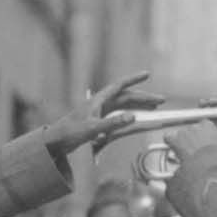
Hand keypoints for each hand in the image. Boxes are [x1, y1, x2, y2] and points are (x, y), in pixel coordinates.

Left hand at [41, 71, 162, 156]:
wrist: (55, 142)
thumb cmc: (70, 133)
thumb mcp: (93, 129)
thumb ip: (113, 123)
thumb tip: (133, 117)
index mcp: (98, 101)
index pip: (119, 86)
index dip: (133, 80)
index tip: (147, 74)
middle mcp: (100, 104)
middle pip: (126, 97)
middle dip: (143, 98)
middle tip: (161, 101)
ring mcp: (100, 113)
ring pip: (124, 106)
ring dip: (139, 106)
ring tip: (154, 108)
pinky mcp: (99, 121)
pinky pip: (119, 116)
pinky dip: (130, 116)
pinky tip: (137, 118)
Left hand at [161, 119, 216, 166]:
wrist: (208, 164)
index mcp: (208, 125)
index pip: (204, 125)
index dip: (205, 133)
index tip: (206, 140)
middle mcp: (196, 126)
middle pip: (192, 130)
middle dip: (193, 138)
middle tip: (196, 148)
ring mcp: (184, 132)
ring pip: (181, 134)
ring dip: (183, 141)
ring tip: (187, 151)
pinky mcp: (175, 140)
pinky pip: (169, 137)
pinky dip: (170, 141)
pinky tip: (172, 146)